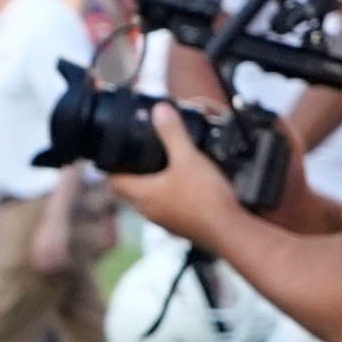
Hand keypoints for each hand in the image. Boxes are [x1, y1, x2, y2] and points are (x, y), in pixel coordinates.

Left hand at [109, 100, 242, 248]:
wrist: (230, 231)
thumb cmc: (206, 198)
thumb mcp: (188, 157)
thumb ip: (172, 132)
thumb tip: (159, 111)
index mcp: (142, 196)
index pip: (114, 181)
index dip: (110, 165)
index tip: (114, 152)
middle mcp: (149, 212)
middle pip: (130, 191)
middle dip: (132, 173)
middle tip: (138, 154)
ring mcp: (165, 222)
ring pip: (149, 200)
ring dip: (152, 185)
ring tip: (163, 166)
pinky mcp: (181, 227)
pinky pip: (169, 209)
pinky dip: (171, 195)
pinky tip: (186, 185)